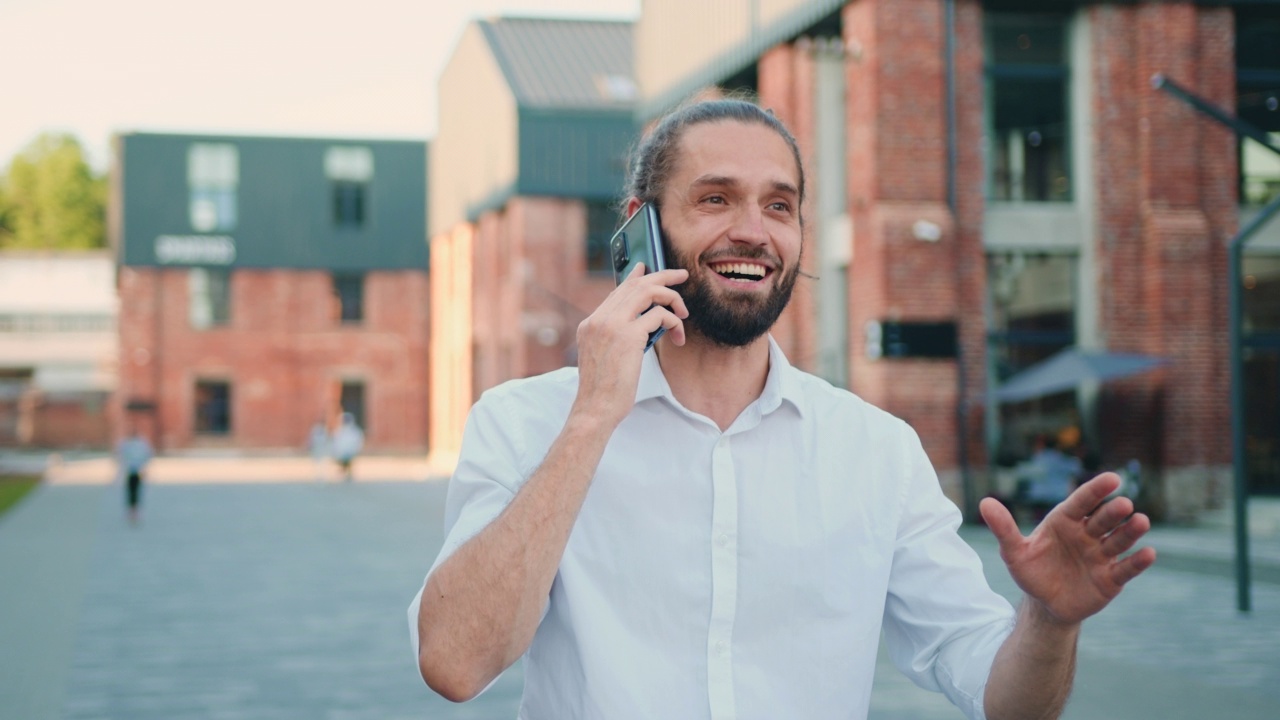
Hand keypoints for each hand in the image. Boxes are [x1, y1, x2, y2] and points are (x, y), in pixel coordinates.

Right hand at [572, 264, 688, 427]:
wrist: (595, 408)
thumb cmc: (603, 390)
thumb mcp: (603, 357)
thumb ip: (615, 336)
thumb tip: (643, 325)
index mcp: (590, 324)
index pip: (616, 292)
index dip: (635, 277)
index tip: (646, 267)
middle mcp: (599, 320)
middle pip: (635, 285)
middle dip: (662, 276)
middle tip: (681, 275)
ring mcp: (612, 325)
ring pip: (648, 292)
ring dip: (671, 297)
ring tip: (683, 312)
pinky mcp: (628, 336)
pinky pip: (659, 315)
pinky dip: (674, 322)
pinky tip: (678, 335)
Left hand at [980, 473, 1156, 625]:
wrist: (1045, 604)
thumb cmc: (1031, 572)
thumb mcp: (1014, 552)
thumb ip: (1003, 529)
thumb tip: (984, 502)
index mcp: (1065, 521)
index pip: (1081, 502)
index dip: (1095, 490)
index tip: (1111, 478)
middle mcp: (1087, 534)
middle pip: (1102, 519)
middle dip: (1113, 512)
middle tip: (1123, 504)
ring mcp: (1101, 555)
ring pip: (1119, 540)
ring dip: (1130, 531)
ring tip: (1140, 521)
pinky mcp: (1111, 578)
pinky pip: (1127, 568)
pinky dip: (1138, 561)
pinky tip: (1149, 553)